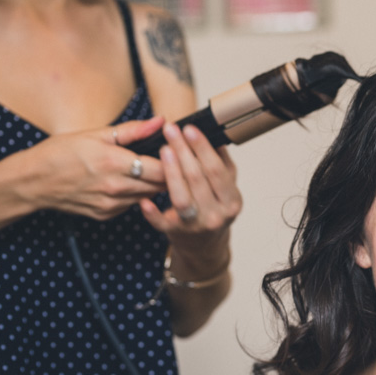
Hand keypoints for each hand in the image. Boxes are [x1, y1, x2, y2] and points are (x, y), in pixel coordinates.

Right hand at [31, 117, 166, 219]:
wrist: (32, 182)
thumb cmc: (61, 153)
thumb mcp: (96, 134)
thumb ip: (133, 130)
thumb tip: (161, 121)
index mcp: (115, 163)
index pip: (162, 168)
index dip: (175, 160)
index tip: (179, 151)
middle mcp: (115, 187)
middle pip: (160, 185)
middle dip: (170, 173)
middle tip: (174, 161)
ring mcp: (111, 204)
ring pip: (148, 196)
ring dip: (154, 185)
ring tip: (154, 170)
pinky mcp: (105, 215)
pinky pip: (132, 204)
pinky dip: (136, 194)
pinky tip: (131, 182)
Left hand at [138, 123, 241, 270]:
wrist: (204, 245)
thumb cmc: (213, 209)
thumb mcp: (225, 188)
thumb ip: (222, 165)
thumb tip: (214, 138)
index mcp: (231, 201)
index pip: (216, 170)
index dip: (203, 148)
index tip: (190, 129)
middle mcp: (216, 214)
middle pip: (198, 179)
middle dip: (184, 151)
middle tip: (171, 131)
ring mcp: (195, 225)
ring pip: (181, 197)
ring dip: (172, 172)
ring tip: (163, 150)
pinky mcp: (175, 233)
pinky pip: (161, 222)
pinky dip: (152, 212)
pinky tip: (144, 200)